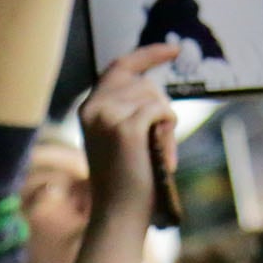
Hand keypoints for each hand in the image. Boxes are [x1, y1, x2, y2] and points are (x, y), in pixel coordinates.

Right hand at [77, 44, 180, 225]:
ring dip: (166, 125)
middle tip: (158, 145)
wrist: (119, 212)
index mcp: (90, 107)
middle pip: (146, 85)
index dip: (148, 54)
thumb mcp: (119, 135)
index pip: (120, 66)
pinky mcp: (126, 127)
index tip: (172, 49)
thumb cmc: (126, 177)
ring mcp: (108, 115)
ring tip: (155, 153)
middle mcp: (94, 107)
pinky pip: (162, 112)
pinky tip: (160, 154)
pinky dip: (168, 132)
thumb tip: (153, 87)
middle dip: (161, 110)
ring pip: (156, 99)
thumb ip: (128, 108)